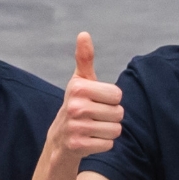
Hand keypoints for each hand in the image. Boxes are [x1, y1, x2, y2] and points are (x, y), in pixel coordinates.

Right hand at [52, 31, 123, 158]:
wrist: (59, 139)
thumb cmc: (76, 105)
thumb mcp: (80, 82)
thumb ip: (84, 59)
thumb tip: (84, 34)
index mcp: (78, 88)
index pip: (117, 95)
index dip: (111, 100)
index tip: (97, 101)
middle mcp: (75, 107)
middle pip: (119, 113)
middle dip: (111, 117)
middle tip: (95, 117)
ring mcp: (75, 127)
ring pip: (116, 130)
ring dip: (108, 131)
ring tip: (93, 128)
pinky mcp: (78, 146)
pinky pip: (109, 145)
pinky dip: (103, 144)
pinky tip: (90, 140)